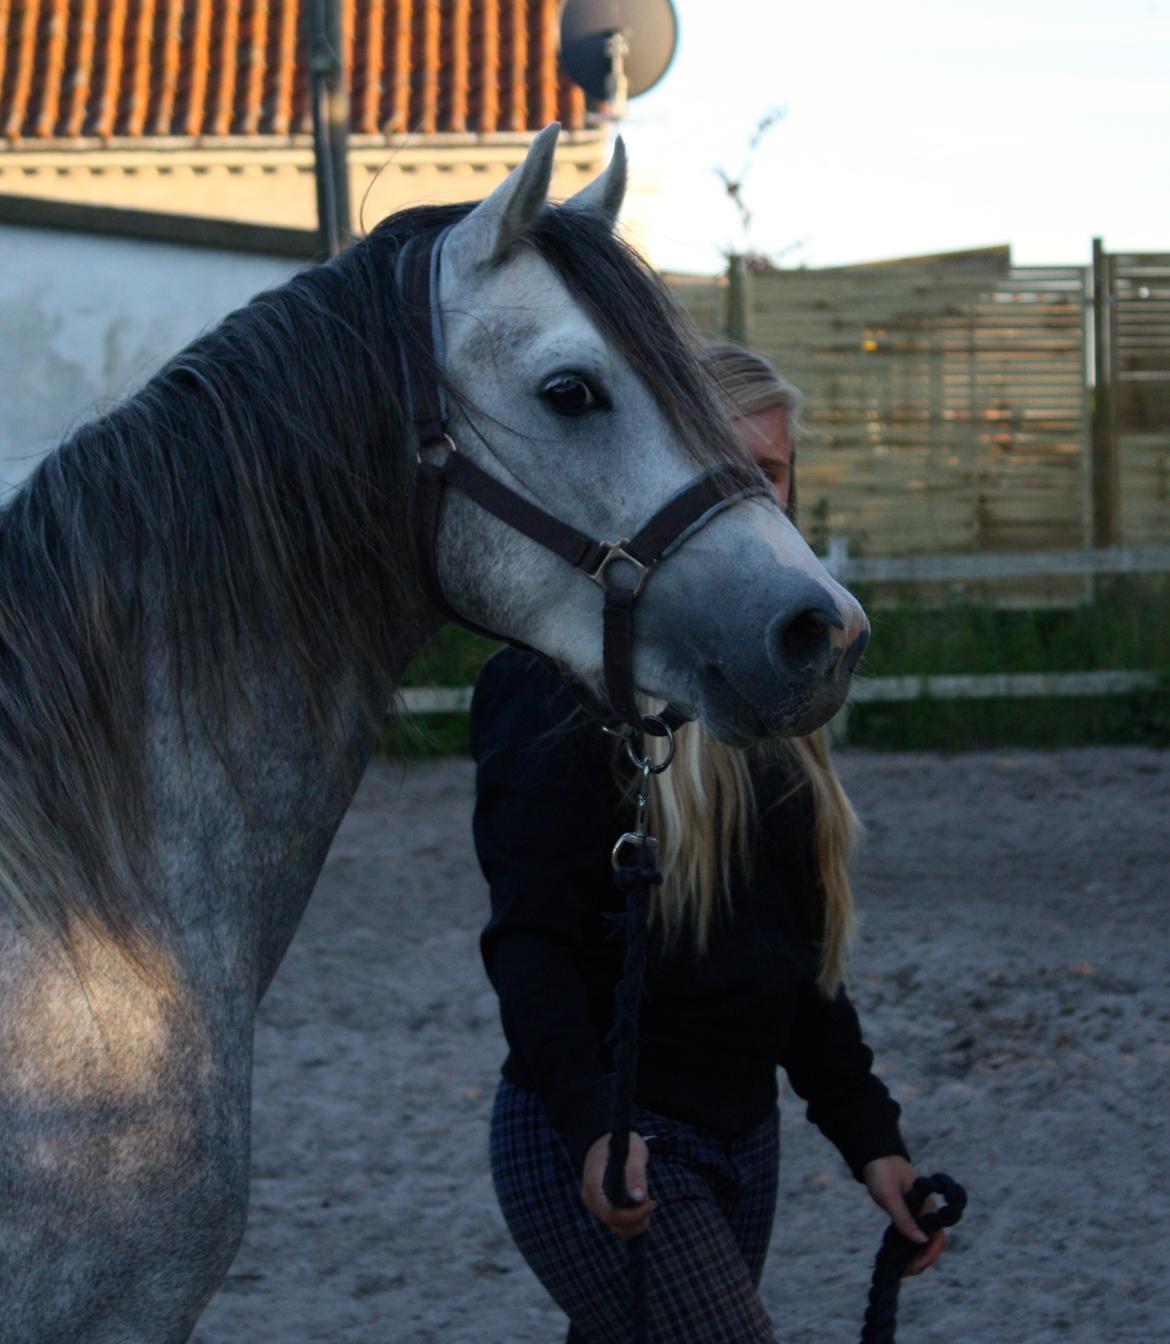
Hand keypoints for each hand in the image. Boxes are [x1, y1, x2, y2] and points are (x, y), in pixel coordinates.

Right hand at [581, 1132, 655, 1238]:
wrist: (606, 1139)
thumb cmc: (621, 1141)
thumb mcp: (633, 1151)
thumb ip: (636, 1174)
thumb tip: (640, 1199)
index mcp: (593, 1185)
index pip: (611, 1215)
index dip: (634, 1215)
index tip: (653, 1203)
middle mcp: (591, 1199)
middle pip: (617, 1224)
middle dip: (638, 1217)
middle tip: (650, 1200)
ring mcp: (596, 1205)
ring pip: (620, 1227)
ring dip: (637, 1219)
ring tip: (645, 1198)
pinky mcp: (603, 1207)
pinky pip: (621, 1222)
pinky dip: (634, 1217)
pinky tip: (639, 1201)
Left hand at [862, 1156, 946, 1275]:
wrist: (875, 1156)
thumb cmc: (882, 1172)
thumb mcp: (889, 1196)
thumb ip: (903, 1218)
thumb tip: (921, 1241)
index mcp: (928, 1207)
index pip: (938, 1238)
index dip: (929, 1256)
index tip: (913, 1268)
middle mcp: (927, 1212)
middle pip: (933, 1243)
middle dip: (922, 1260)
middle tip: (904, 1272)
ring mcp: (918, 1213)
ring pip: (923, 1240)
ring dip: (914, 1255)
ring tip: (899, 1268)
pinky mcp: (908, 1213)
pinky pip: (913, 1234)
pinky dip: (907, 1247)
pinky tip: (896, 1254)